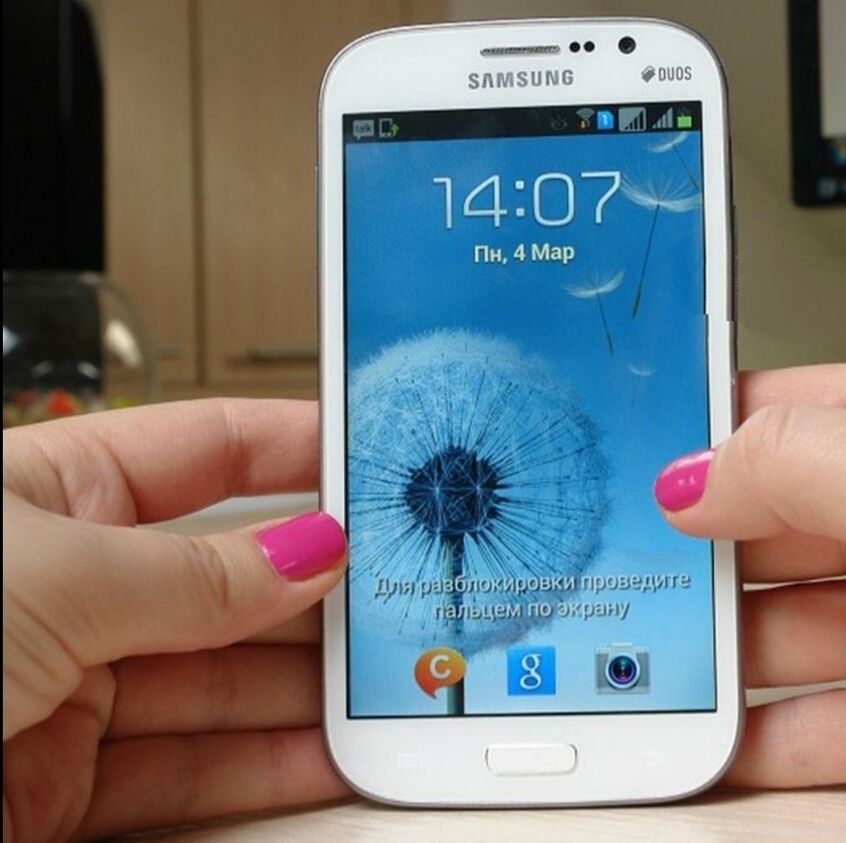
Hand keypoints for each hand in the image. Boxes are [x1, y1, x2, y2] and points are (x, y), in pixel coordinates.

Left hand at [3, 400, 348, 841]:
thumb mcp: (51, 579)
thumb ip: (196, 575)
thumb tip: (309, 550)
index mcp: (52, 493)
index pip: (206, 452)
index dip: (292, 447)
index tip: (374, 452)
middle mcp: (68, 583)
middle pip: (228, 574)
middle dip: (318, 586)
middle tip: (401, 592)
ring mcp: (71, 685)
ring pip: (219, 677)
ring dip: (302, 690)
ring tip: (383, 688)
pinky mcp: (61, 782)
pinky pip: (187, 766)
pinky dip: (261, 766)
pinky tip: (323, 756)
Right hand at [654, 356, 845, 801]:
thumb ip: (807, 464)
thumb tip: (691, 475)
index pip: (780, 418)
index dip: (698, 438)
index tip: (618, 467)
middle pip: (766, 533)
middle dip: (689, 557)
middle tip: (608, 578)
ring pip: (784, 638)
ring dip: (713, 658)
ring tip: (636, 666)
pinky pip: (823, 730)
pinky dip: (761, 743)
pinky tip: (708, 741)